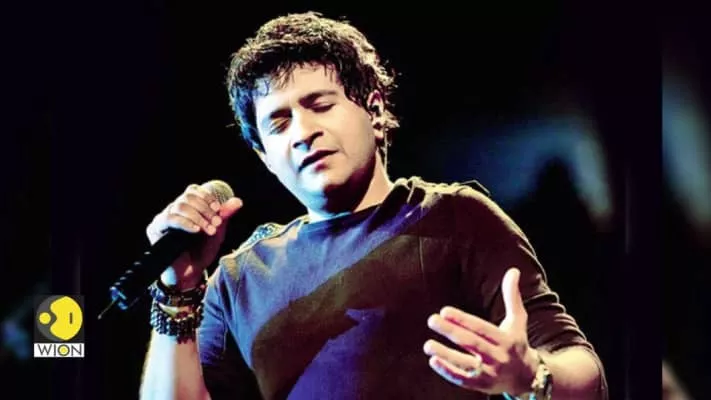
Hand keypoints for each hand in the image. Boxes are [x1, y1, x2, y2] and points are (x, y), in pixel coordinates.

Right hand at [146, 183, 242, 288]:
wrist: (191, 273)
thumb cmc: (202, 252)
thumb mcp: (217, 232)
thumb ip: (224, 216)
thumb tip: (237, 201)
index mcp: (187, 207)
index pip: (192, 191)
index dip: (206, 197)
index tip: (218, 208)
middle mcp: (173, 210)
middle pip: (187, 197)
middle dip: (205, 209)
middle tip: (216, 223)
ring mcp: (163, 219)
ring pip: (179, 206)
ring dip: (198, 217)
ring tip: (209, 229)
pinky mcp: (155, 229)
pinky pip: (169, 219)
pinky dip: (185, 223)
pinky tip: (196, 230)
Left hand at [424, 267, 538, 395]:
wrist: (527, 378)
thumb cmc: (517, 343)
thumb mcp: (517, 320)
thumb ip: (512, 296)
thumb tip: (513, 270)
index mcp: (506, 339)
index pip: (481, 328)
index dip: (463, 320)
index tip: (445, 310)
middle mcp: (498, 357)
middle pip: (472, 344)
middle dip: (451, 331)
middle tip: (432, 320)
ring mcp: (490, 373)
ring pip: (465, 364)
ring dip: (445, 354)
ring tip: (427, 345)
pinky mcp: (482, 386)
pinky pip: (463, 380)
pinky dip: (448, 372)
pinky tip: (433, 361)